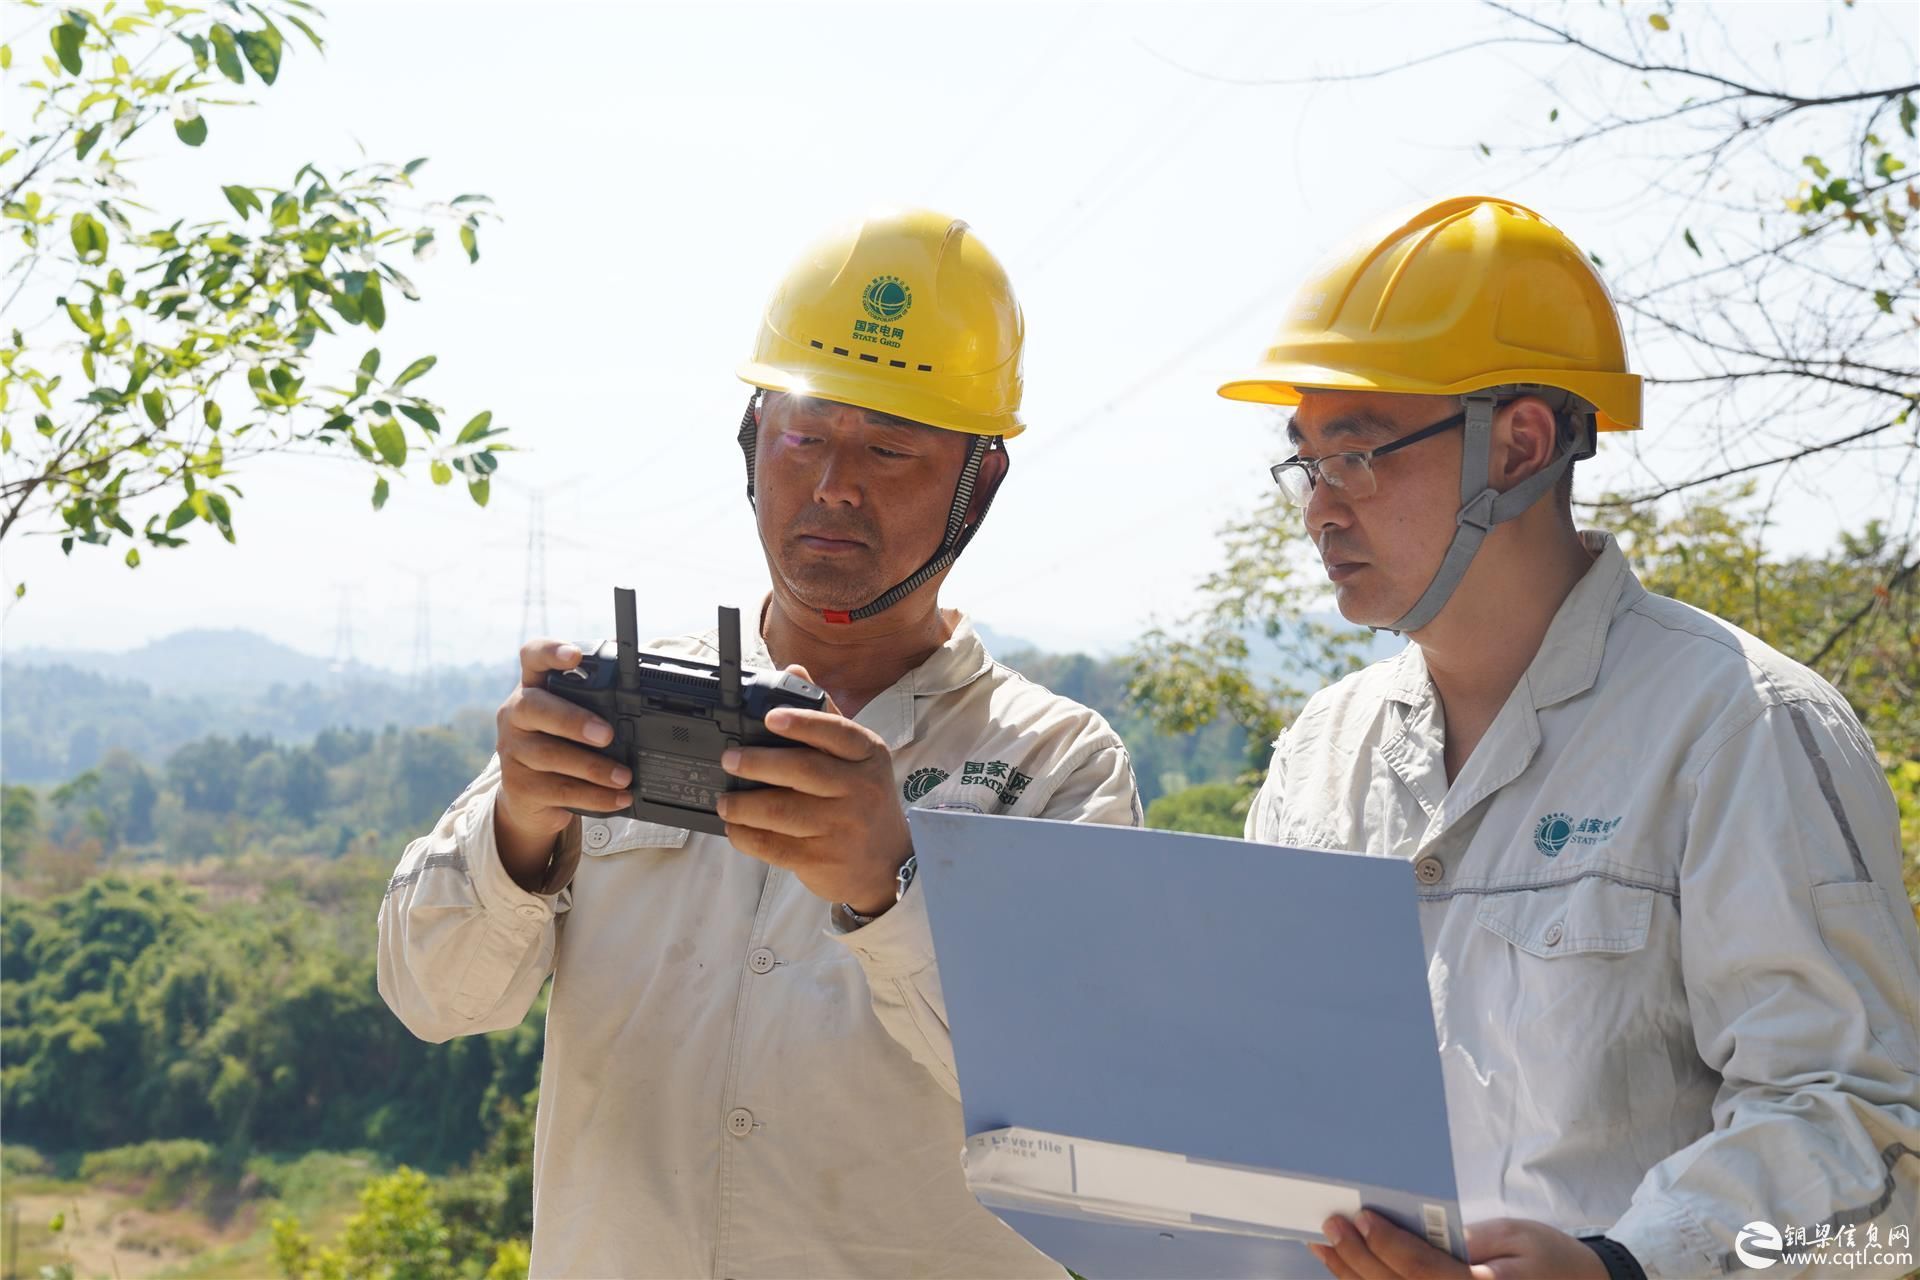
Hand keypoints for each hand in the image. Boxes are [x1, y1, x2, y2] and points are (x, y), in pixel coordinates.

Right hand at [492, 639, 632, 884]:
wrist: (530, 797)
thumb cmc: (561, 744)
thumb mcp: (572, 719)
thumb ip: (595, 703)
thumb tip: (642, 698)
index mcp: (533, 688)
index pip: (532, 657)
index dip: (550, 652)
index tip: (575, 656)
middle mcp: (516, 715)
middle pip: (535, 708)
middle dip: (573, 720)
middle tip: (607, 734)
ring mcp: (513, 751)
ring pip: (550, 755)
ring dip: (593, 767)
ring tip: (624, 776)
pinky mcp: (519, 786)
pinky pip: (560, 791)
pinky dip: (595, 796)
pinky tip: (618, 797)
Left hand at [715, 666, 908, 914]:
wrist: (889, 863)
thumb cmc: (864, 800)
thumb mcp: (858, 756)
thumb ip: (824, 715)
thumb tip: (793, 670)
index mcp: (867, 755)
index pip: (836, 732)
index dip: (801, 723)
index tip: (769, 717)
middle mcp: (859, 788)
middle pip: (801, 770)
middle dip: (757, 763)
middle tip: (729, 759)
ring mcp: (841, 826)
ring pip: (780, 811)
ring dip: (743, 805)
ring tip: (725, 801)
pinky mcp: (821, 858)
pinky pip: (774, 846)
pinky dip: (747, 836)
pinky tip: (735, 828)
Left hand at [1310, 1211, 1606, 1279]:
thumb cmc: (1549, 1258)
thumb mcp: (1512, 1236)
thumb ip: (1462, 1239)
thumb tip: (1407, 1231)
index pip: (1423, 1273)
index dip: (1387, 1246)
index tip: (1360, 1218)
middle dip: (1359, 1259)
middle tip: (1329, 1227)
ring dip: (1354, 1278)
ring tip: (1325, 1248)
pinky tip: (1348, 1271)